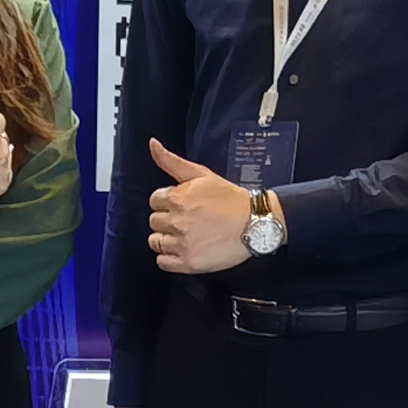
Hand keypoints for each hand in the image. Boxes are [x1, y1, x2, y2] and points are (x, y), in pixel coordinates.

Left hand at [145, 139, 255, 274]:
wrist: (255, 222)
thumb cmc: (230, 198)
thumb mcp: (201, 174)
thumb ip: (171, 161)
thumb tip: (152, 143)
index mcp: (177, 199)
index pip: (154, 200)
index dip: (168, 202)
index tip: (182, 205)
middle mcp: (176, 222)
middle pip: (154, 221)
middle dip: (167, 219)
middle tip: (186, 219)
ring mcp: (182, 244)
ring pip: (155, 242)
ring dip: (165, 238)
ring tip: (184, 235)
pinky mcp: (188, 263)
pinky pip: (163, 262)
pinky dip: (168, 258)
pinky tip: (182, 250)